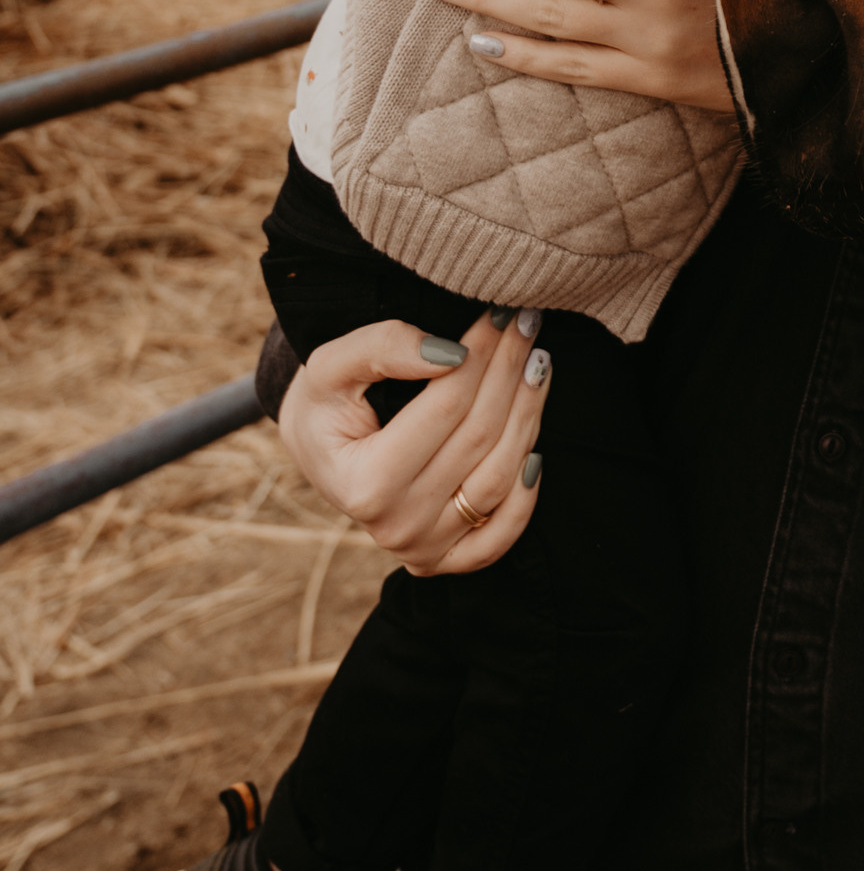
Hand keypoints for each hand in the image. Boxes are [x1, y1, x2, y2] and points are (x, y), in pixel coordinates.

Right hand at [276, 312, 548, 574]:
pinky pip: (504, 532)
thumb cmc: (324, 403)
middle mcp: (397, 525)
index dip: (481, 353)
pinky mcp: (447, 558)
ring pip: (502, 475)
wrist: (319, 451)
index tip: (502, 312)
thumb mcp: (331, 367)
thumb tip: (453, 354)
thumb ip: (382, 348)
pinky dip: (527, 492)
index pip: (446, 407)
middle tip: (527, 324)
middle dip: (510, 372)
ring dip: (528, 413)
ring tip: (537, 363)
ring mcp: (424, 549)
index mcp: (366, 483)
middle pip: (480, 437)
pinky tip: (535, 443)